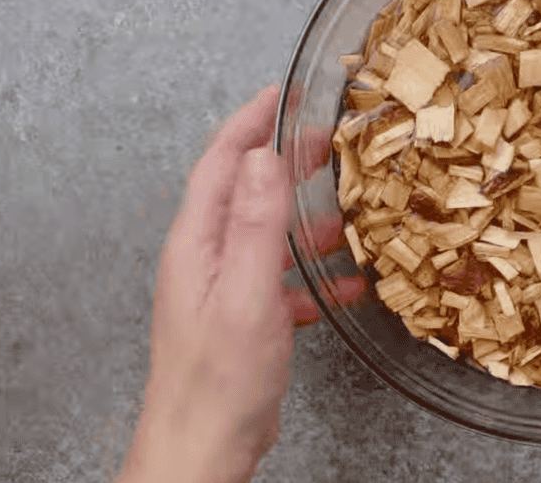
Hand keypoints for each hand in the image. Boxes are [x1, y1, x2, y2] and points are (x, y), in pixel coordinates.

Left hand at [120, 86, 364, 482]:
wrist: (202, 450)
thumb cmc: (219, 382)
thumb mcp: (246, 294)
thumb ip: (254, 224)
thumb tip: (259, 158)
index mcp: (197, 244)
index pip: (219, 164)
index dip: (249, 124)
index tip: (280, 93)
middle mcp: (204, 260)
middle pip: (242, 192)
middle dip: (281, 162)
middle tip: (323, 140)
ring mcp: (222, 290)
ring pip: (265, 235)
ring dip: (302, 219)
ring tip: (343, 211)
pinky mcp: (241, 320)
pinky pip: (279, 280)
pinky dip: (310, 274)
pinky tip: (341, 285)